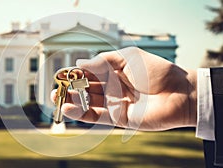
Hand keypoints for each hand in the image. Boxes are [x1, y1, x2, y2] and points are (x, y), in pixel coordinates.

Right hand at [51, 47, 196, 130]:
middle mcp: (113, 87)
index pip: (90, 72)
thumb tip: (80, 63)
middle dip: (70, 88)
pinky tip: (69, 108)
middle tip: (56, 88)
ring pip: (89, 103)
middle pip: (87, 88)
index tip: (62, 74)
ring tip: (57, 98)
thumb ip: (103, 61)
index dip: (75, 73)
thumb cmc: (156, 71)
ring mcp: (114, 103)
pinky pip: (96, 116)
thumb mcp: (128, 57)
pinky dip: (81, 113)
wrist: (177, 94)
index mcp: (115, 71)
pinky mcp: (118, 118)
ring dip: (72, 101)